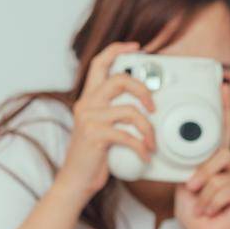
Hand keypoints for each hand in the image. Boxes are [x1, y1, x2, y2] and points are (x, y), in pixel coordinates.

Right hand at [52, 41, 157, 203]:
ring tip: (151, 142)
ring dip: (148, 128)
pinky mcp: (95, 136)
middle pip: (119, 80)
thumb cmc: (92, 158)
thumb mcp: (101, 129)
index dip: (117, 50)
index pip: (99, 63)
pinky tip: (145, 155)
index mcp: (88, 99)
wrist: (75, 181)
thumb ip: (114, 114)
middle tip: (154, 108)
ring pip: (130, 110)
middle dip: (143, 90)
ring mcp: (89, 119)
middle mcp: (86, 104)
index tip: (136, 47)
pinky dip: (142, 147)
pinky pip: (128, 135)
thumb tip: (143, 108)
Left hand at [175, 84, 229, 228]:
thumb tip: (187, 159)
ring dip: (204, 194)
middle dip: (202, 173)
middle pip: (222, 153)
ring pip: (221, 176)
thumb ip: (191, 165)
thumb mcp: (185, 182)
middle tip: (191, 188)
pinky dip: (212, 203)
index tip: (222, 85)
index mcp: (216, 159)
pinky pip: (226, 190)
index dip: (224, 107)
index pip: (223, 129)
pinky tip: (211, 211)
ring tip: (201, 205)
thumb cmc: (192, 208)